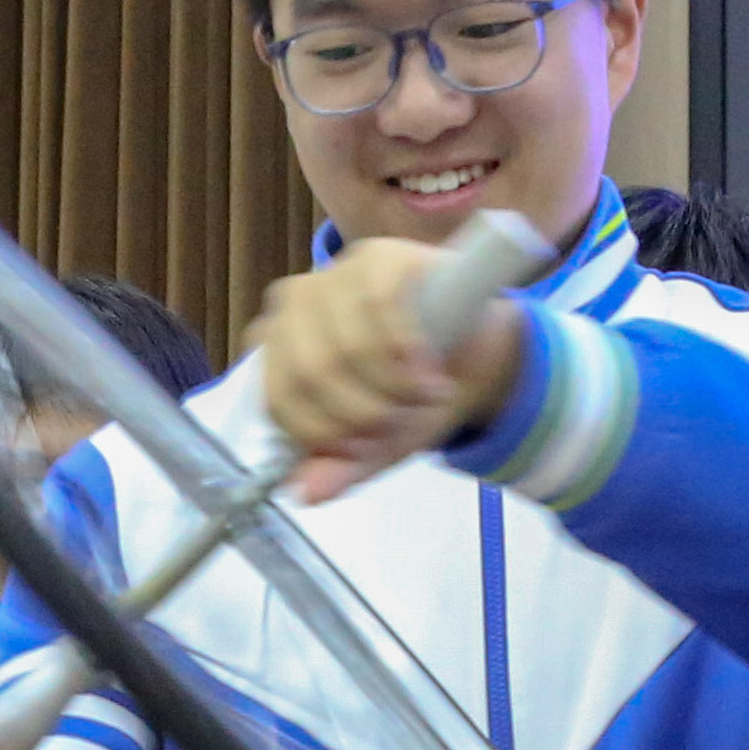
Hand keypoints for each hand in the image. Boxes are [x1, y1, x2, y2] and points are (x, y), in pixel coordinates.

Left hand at [249, 234, 523, 503]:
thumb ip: (340, 467)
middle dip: (364, 414)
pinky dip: (411, 355)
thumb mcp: (377, 442)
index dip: (327, 434)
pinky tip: (432, 375)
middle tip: (402, 422)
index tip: (367, 449)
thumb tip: (307, 493)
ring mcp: (334, 273)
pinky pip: (383, 310)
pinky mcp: (379, 255)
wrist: (472, 353)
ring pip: (347, 345)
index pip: (280, 400)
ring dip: (393, 388)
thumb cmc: (409, 393)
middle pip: (312, 373)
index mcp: (277, 348)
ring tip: (424, 398)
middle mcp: (293, 304)